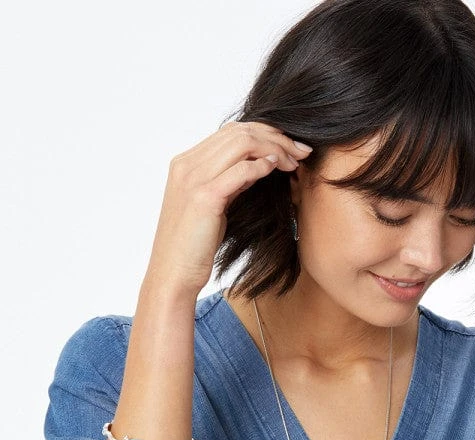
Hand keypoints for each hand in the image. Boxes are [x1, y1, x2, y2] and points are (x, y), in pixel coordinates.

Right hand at [142, 121, 311, 296]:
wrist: (173, 274)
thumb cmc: (194, 246)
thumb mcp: (214, 205)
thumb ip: (231, 182)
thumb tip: (259, 165)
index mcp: (186, 163)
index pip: (231, 131)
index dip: (265, 133)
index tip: (290, 147)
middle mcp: (187, 165)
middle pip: (239, 131)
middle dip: (276, 137)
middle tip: (301, 151)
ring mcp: (193, 179)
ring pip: (242, 143)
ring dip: (275, 149)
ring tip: (294, 162)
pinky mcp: (205, 198)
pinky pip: (240, 170)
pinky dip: (263, 166)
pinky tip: (278, 170)